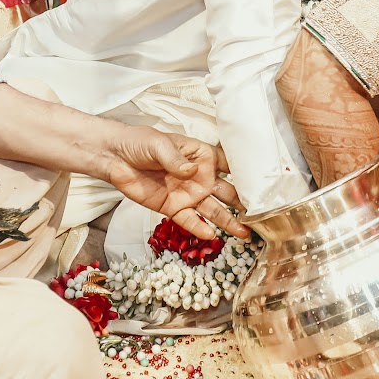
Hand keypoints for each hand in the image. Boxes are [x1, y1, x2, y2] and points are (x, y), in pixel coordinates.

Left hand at [95, 126, 247, 240]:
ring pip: (213, 210)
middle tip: (261, 215)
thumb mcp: (158, 144)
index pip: (228, 165)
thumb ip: (175, 158)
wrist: (114, 158)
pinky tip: (212, 235)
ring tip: (245, 233)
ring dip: (228, 221)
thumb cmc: (139, 143)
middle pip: (226, 191)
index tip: (264, 185)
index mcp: (201, 156)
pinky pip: (189, 221)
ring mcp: (187, 194)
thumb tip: (191, 172)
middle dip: (243, 203)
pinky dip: (200, 228)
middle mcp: (200, 177)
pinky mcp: (172, 208)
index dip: (245, 174)